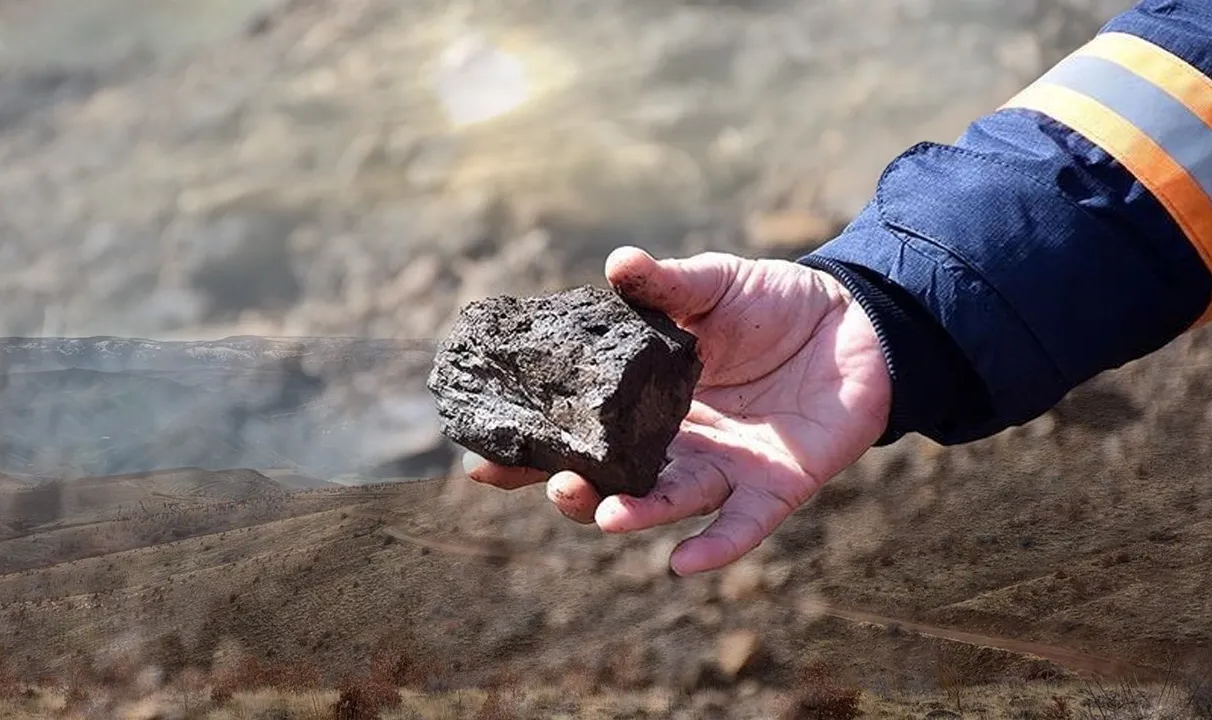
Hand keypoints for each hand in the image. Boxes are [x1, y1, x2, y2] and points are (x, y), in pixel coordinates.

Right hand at [464, 246, 891, 575]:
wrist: (857, 323)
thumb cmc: (775, 303)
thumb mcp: (714, 285)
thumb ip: (666, 286)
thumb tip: (617, 263)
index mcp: (649, 400)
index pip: (582, 431)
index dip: (535, 448)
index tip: (480, 462)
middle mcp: (678, 443)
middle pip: (614, 479)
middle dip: (575, 489)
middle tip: (547, 482)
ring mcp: (724, 468)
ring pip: (668, 502)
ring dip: (633, 513)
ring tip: (600, 513)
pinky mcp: (775, 486)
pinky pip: (742, 526)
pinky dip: (715, 547)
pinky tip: (683, 565)